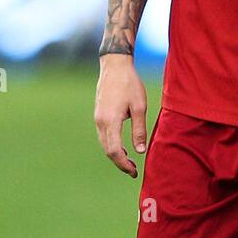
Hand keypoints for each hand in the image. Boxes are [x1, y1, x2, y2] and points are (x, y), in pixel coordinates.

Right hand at [94, 54, 147, 177]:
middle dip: (120, 163)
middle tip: (134, 171)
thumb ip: (139, 130)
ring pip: (104, 144)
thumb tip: (140, 151)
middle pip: (108, 151)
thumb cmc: (130, 84)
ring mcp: (97, 118)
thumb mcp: (139, 107)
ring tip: (130, 161)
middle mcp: (101, 122)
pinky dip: (112, 145)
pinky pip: (103, 136)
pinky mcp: (98, 114)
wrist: (114, 65)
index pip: (115, 151)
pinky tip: (122, 147)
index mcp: (111, 121)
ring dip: (116, 155)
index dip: (124, 165)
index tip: (134, 172)